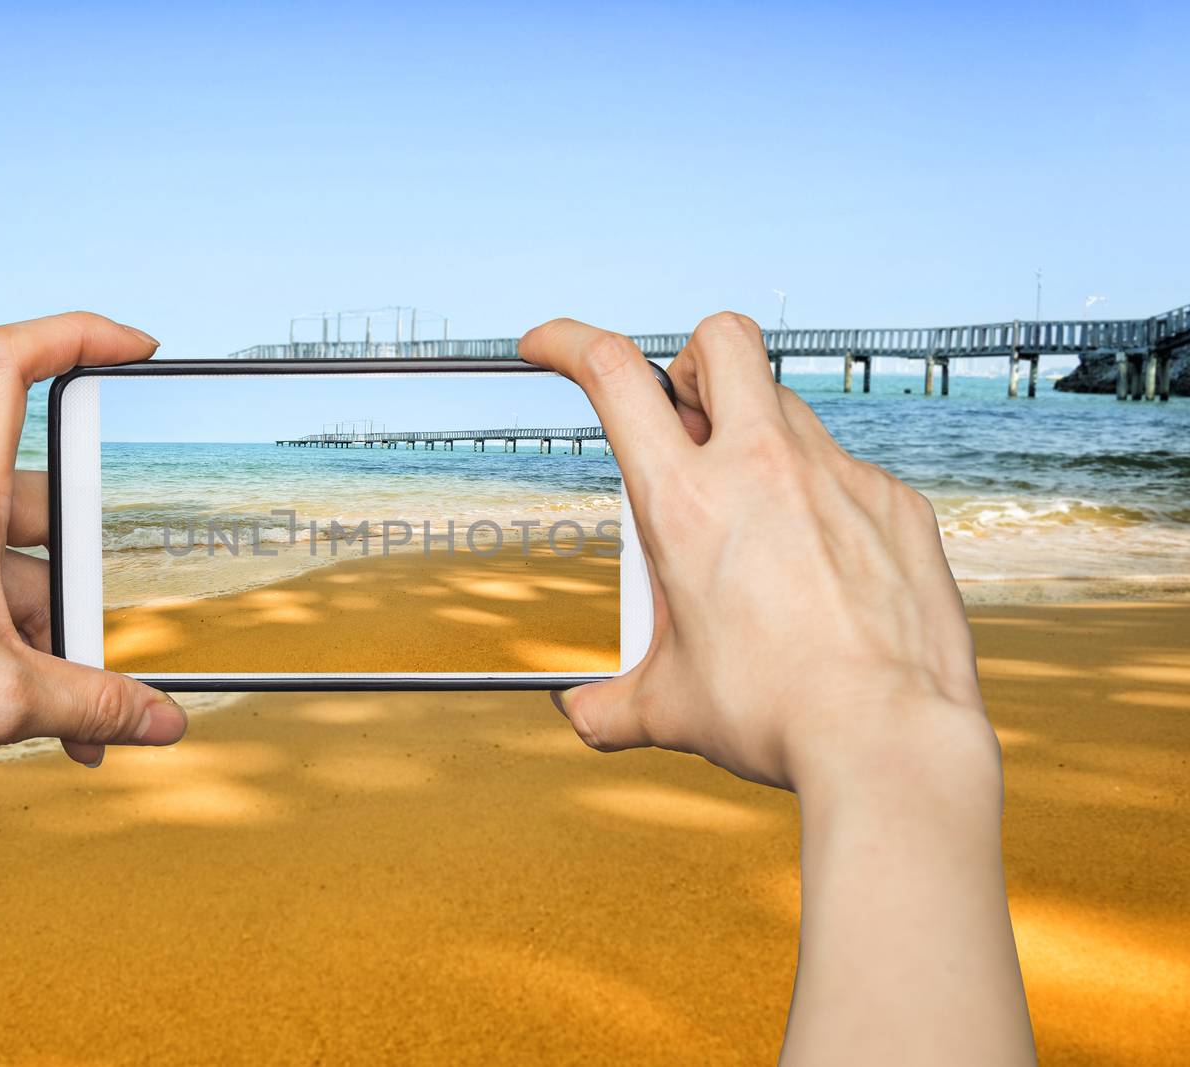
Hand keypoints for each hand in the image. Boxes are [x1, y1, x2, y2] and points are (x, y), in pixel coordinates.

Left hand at [0, 311, 187, 784]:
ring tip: (59, 718)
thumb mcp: (4, 704)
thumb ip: (96, 704)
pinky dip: (1, 637)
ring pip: (5, 562)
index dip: (79, 334)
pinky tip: (13, 704)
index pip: (8, 364)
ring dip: (42, 634)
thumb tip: (165, 723)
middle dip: (78, 595)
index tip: (137, 348)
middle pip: (38, 509)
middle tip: (93, 665)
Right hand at [522, 315, 1033, 1064]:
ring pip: (788, 406)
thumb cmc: (773, 718)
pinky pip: (847, 473)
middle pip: (721, 340)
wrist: (887, 743)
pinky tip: (822, 567)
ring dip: (756, 436)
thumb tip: (584, 714)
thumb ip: (612, 703)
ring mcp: (838, 477)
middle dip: (691, 360)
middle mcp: (761, 468)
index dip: (569, 340)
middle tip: (686, 417)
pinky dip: (821, 500)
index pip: (613, 374)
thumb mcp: (669, 707)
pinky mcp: (895, 504)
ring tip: (753, 519)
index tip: (549, 345)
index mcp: (684, 503)